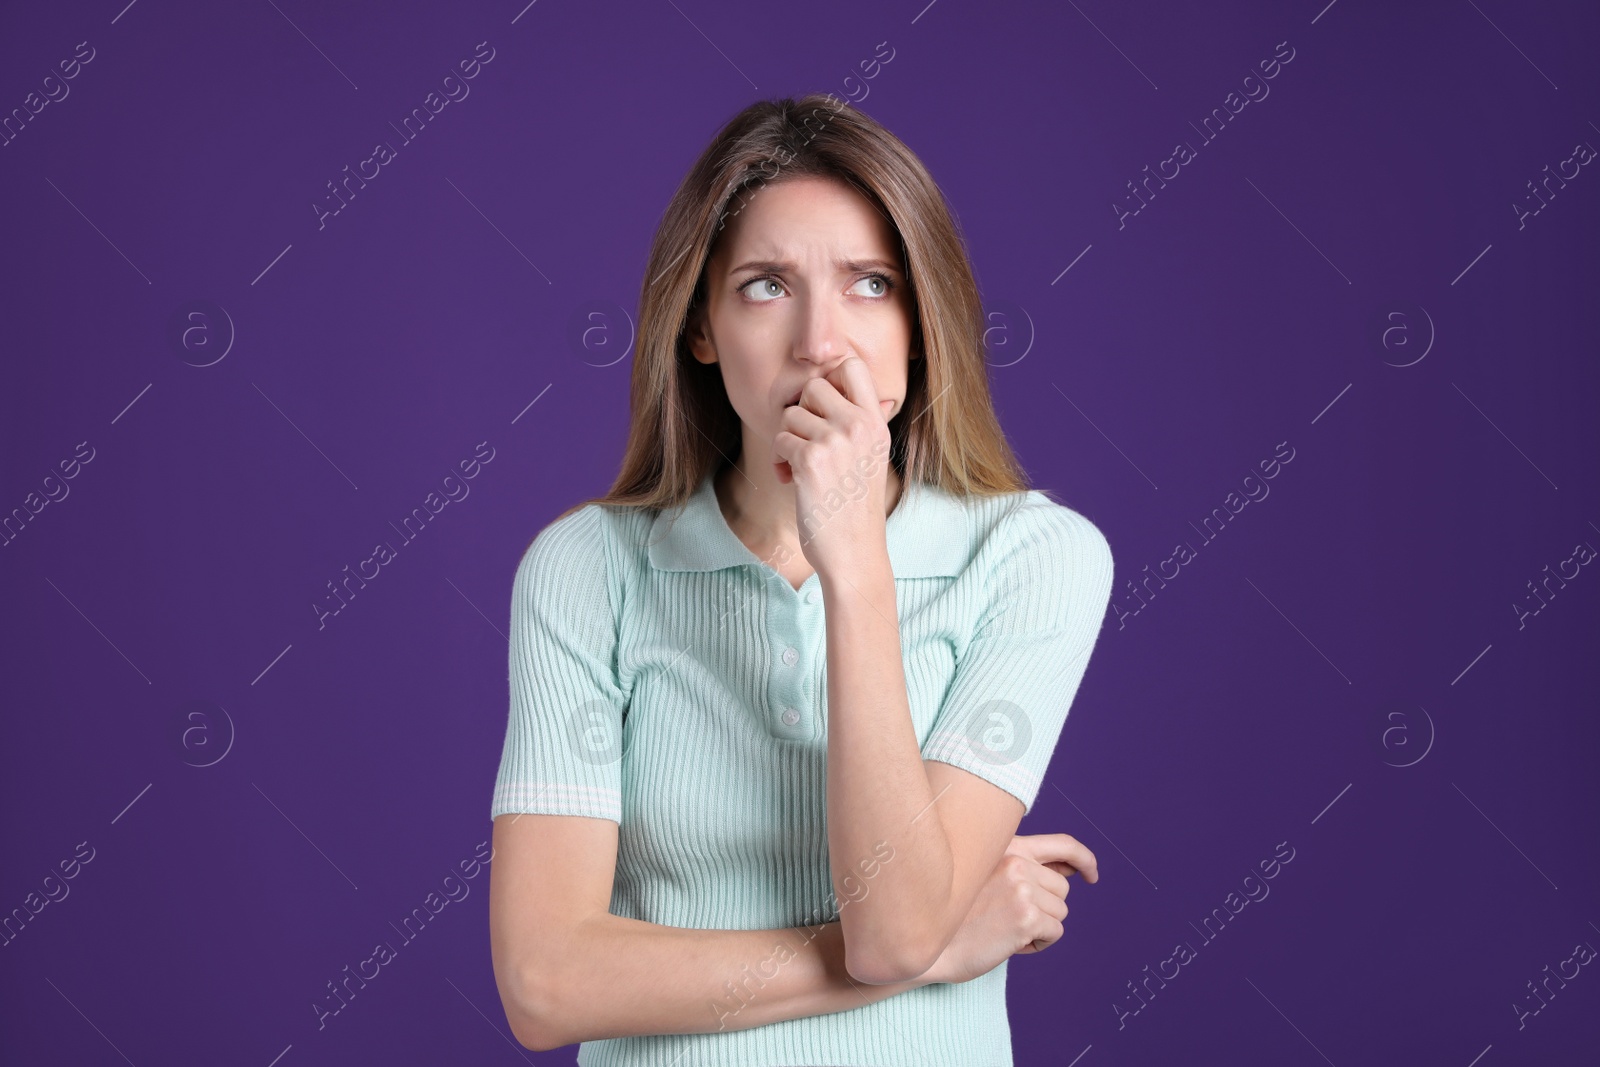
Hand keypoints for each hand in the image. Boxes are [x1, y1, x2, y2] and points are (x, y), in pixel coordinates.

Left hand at [771, 357, 894, 580]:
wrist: (854, 552)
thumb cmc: (856, 507)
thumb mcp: (871, 457)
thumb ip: (857, 423)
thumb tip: (827, 389)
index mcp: (876, 423)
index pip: (851, 367)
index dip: (829, 380)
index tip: (823, 411)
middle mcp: (859, 426)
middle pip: (814, 386)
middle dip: (801, 413)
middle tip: (805, 441)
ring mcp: (836, 442)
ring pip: (790, 414)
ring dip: (786, 440)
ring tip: (797, 467)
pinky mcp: (811, 460)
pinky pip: (779, 439)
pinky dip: (778, 461)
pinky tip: (791, 480)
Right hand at [919, 833, 1098, 985]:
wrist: (929, 943)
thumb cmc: (956, 915)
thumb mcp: (988, 877)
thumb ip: (1026, 868)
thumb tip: (1072, 871)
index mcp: (1006, 846)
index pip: (1061, 844)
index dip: (1084, 859)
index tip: (1091, 875)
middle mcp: (1015, 860)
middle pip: (1061, 888)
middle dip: (1044, 907)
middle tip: (1008, 918)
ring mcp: (1021, 886)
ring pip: (1060, 911)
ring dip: (1039, 926)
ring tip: (1005, 928)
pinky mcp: (1026, 915)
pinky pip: (1055, 932)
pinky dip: (1038, 943)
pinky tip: (1009, 942)